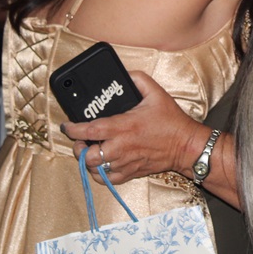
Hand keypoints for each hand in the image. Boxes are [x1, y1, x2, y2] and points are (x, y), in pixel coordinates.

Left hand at [62, 71, 207, 184]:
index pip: (90, 131)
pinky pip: (107, 180)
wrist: (185, 145)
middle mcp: (121, 147)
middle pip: (88, 156)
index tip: (67, 125)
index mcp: (124, 126)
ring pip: (95, 169)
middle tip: (80, 139)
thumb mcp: (156, 92)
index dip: (73, 129)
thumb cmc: (170, 120)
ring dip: (88, 161)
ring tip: (90, 150)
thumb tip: (123, 73)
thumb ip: (137, 79)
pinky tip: (102, 163)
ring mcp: (125, 162)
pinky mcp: (130, 173)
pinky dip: (100, 173)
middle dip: (78, 148)